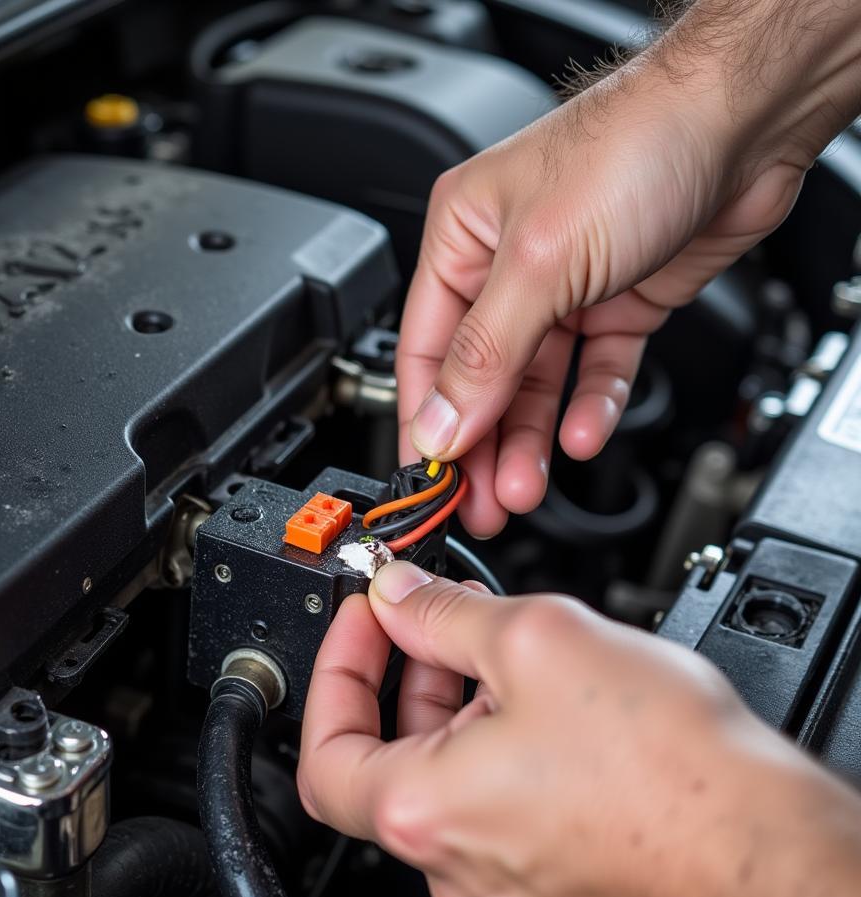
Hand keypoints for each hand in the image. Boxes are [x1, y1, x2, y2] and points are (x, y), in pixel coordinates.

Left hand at [298, 561, 860, 896]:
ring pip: (453, 784)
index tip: (368, 620)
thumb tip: (400, 594)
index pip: (326, 742)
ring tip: (516, 661)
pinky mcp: (556, 890)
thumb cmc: (669, 771)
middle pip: (392, 758)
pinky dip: (507, 754)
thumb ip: (446, 612)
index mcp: (424, 809)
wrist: (767, 857)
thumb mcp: (536, 639)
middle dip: (411, 677)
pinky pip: (504, 813)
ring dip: (465, 712)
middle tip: (441, 624)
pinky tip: (556, 713)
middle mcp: (456, 864)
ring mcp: (507, 886)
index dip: (338, 666)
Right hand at [399, 0, 860, 536]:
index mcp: (462, 242)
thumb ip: (483, 355)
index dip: (426, 421)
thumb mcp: (539, 263)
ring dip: (528, 440)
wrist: (742, 123)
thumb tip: (438, 422)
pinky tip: (582, 435)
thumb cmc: (634, 148)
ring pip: (534, 386)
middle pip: (479, 379)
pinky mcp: (616, 306)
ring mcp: (564, 291)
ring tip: (524, 487)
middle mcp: (506, 269)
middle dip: (479, 444)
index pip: (424, 351)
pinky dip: (589, 408)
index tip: (430, 479)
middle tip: (481, 502)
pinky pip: (594, 374)